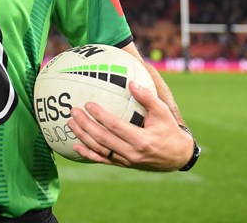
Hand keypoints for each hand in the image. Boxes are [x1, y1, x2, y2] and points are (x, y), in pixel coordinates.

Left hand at [67, 80, 194, 170]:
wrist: (176, 156)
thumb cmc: (168, 130)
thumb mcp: (163, 112)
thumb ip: (148, 98)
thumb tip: (132, 83)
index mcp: (141, 140)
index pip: (115, 126)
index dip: (100, 116)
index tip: (88, 104)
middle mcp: (131, 153)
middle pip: (102, 139)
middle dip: (85, 125)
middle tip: (73, 111)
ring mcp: (126, 160)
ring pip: (99, 150)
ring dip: (83, 137)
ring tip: (70, 124)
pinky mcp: (123, 164)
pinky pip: (102, 160)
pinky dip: (88, 153)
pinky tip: (76, 145)